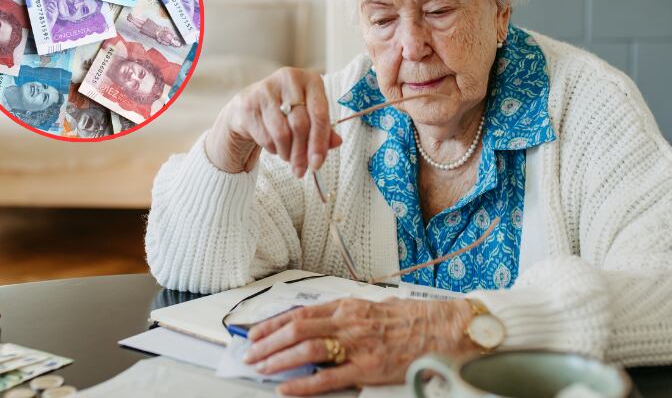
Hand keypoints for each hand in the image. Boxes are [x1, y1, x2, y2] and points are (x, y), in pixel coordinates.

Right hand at [205, 67, 342, 175]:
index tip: (317, 164)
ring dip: (287, 152)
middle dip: (302, 153)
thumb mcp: (308, 116)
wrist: (249, 106)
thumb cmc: (286, 111)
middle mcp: (288, 79)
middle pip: (301, 125)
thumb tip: (337, 142)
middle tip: (301, 170)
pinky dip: (273, 148)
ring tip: (287, 155)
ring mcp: (266, 89)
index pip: (319, 114)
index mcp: (310, 79)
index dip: (320, 142)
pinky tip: (274, 145)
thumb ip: (324, 129)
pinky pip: (265, 137)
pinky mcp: (248, 104)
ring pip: (282, 133)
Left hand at [243, 297, 475, 395]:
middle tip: (250, 353)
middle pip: (297, 328)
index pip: (301, 312)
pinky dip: (304, 384)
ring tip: (261, 368)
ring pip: (307, 349)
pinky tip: (287, 388)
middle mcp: (349, 322)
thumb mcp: (374, 307)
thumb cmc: (412, 318)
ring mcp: (358, 345)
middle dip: (268, 342)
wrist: (444, 328)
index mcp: (349, 306)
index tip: (256, 332)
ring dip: (279, 359)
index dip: (273, 323)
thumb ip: (347, 315)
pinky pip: (329, 377)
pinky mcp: (368, 368)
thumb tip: (320, 323)